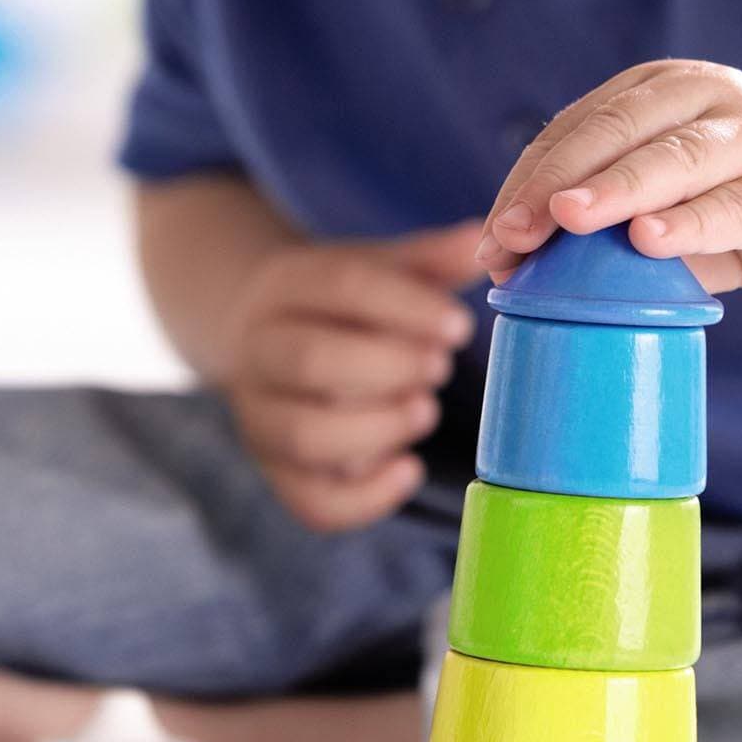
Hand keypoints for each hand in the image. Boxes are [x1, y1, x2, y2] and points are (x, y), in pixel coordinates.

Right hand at [222, 220, 486, 533]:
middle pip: (312, 361)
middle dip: (389, 367)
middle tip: (440, 367)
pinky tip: (407, 469)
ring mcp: (261, 417)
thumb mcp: (380, 267)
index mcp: (287, 286)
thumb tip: (481, 239)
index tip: (460, 325)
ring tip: (424, 410)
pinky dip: (364, 499)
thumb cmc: (342, 302)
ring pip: (306, 435)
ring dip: (378, 429)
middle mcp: (260, 352)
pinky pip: (311, 502)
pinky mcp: (276, 472)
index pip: (341, 287)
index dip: (405, 306)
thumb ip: (431, 259)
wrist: (266, 335)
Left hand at [474, 61, 741, 298]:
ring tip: (569, 219)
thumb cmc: (734, 196)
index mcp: (663, 89)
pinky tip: (651, 241)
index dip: (530, 179)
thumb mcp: (664, 198)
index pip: (581, 127)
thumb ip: (604, 217)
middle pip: (621, 131)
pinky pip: (738, 205)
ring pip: (679, 158)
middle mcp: (712, 97)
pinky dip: (692, 222)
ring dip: (618, 190)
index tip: (495, 236)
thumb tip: (513, 261)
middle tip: (514, 229)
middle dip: (558, 180)